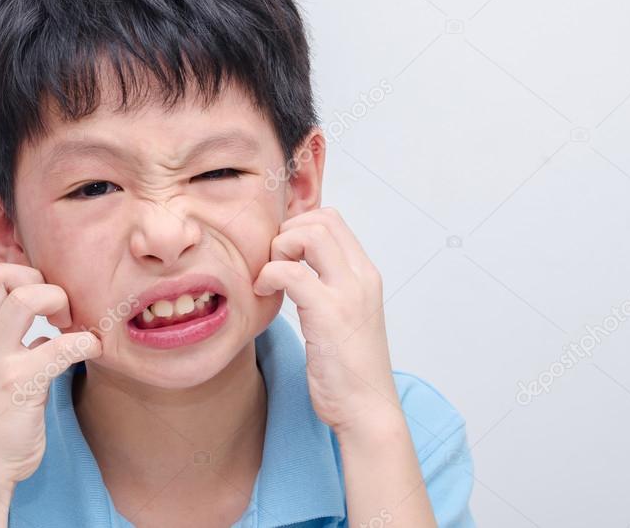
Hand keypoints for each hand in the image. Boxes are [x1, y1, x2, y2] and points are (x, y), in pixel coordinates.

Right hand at [0, 263, 101, 497]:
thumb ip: (14, 342)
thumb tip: (50, 325)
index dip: (23, 273)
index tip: (46, 300)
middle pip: (0, 275)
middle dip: (40, 281)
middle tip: (61, 312)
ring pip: (26, 299)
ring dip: (60, 302)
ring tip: (73, 328)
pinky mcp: (21, 384)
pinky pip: (62, 346)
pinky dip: (86, 342)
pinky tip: (92, 350)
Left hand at [252, 207, 400, 435]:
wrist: (366, 410)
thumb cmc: (349, 370)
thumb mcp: (345, 316)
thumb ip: (330, 287)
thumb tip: (297, 267)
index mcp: (366, 275)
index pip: (333, 220)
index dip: (298, 227)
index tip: (282, 256)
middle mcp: (362, 277)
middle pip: (321, 219)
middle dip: (287, 233)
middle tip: (273, 265)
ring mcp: (348, 293)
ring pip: (309, 234)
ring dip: (278, 249)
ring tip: (269, 278)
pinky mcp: (329, 313)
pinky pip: (290, 272)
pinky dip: (268, 275)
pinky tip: (263, 293)